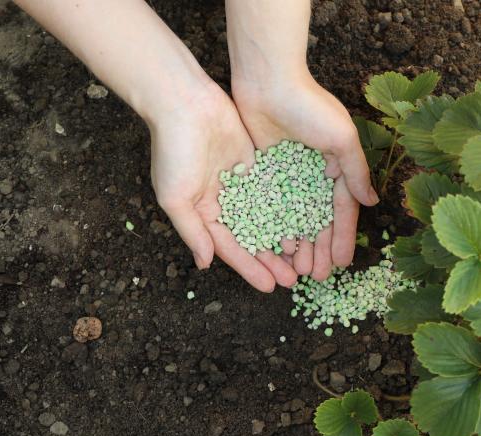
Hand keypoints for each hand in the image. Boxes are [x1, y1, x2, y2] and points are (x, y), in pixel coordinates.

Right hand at [149, 81, 296, 291]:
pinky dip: (288, 207)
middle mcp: (222, 202)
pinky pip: (274, 191)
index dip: (250, 269)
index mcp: (201, 213)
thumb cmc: (174, 152)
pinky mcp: (255, 165)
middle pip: (252, 238)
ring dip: (283, 238)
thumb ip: (193, 231)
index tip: (271, 287)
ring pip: (267, 218)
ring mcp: (240, 184)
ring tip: (305, 257)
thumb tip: (206, 264)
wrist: (185, 104)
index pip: (231, 249)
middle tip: (294, 279)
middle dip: (271, 260)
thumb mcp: (176, 198)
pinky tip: (307, 222)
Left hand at [232, 72, 378, 280]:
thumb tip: (372, 202)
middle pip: (320, 220)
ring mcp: (291, 175)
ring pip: (296, 219)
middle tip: (318, 277)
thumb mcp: (341, 138)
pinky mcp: (267, 171)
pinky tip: (276, 249)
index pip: (342, 210)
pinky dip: (275, 227)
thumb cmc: (310, 106)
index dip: (344, 237)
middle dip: (321, 249)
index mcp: (338, 166)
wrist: (268, 81)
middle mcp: (317, 174)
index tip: (343, 264)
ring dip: (299, 245)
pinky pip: (272, 207)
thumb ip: (355, 171)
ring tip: (298, 271)